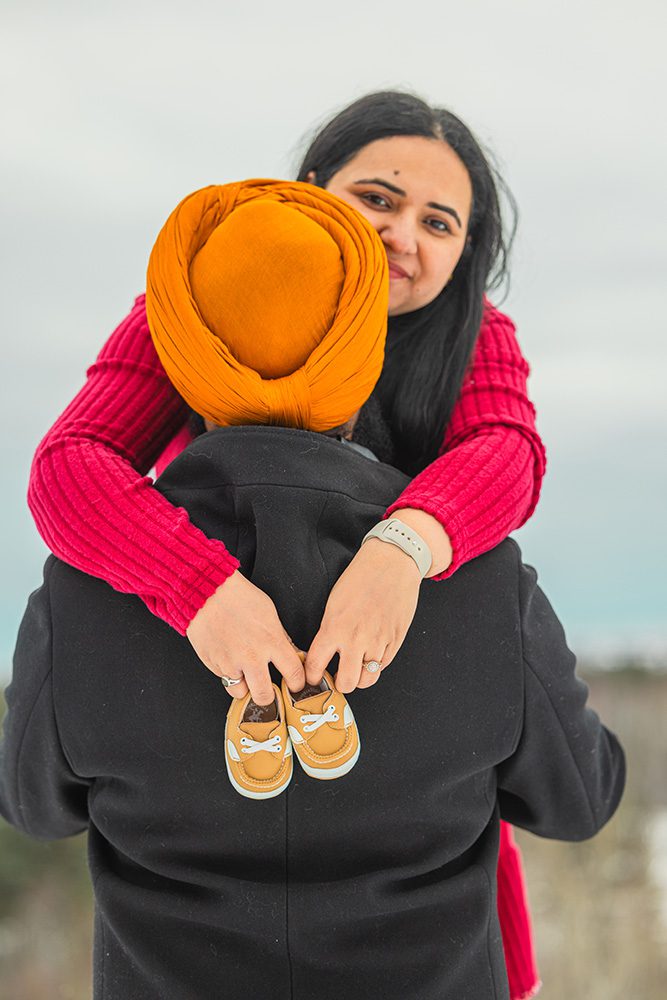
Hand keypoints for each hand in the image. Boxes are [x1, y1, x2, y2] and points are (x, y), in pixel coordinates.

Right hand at [186, 569, 306, 705]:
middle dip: (269, 696)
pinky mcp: (213, 665)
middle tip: (269, 689)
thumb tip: (291, 653)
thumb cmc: (238, 598)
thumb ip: (281, 637)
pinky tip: (229, 658)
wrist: (207, 593)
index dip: (297, 684)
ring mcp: (231, 664)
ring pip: (241, 693)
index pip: (294, 675)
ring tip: (244, 672)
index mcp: (272, 642)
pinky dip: (228, 674)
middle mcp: (252, 657)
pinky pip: (224, 679)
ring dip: (245, 686)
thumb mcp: (269, 613)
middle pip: (265, 697)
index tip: (295, 685)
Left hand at [303, 538, 421, 692]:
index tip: (313, 678)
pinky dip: (375, 666)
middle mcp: (356, 639)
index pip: (316, 666)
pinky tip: (370, 656)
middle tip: (337, 676)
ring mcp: (378, 642)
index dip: (313, 677)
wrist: (392, 563)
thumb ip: (329, 631)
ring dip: (359, 678)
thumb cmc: (361, 577)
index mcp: (334, 628)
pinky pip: (383, 666)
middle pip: (346, 683)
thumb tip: (324, 653)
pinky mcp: (395, 641)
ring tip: (355, 669)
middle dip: (339, 683)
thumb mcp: (334, 603)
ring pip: (367, 680)